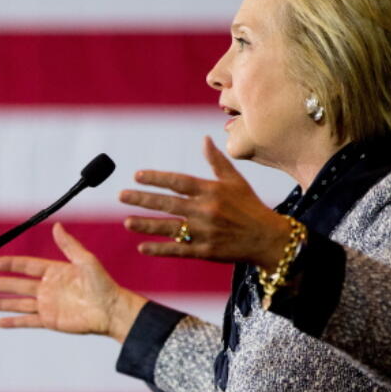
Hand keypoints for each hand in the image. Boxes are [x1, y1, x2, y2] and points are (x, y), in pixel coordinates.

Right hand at [0, 222, 146, 342]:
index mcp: (55, 271)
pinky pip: (27, 321)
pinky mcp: (50, 321)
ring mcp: (47, 305)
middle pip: (17, 285)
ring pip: (18, 303)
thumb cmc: (103, 284)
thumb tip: (57, 226)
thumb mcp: (86, 261)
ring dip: (0, 303)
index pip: (26, 267)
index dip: (10, 265)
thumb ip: (69, 246)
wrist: (111, 311)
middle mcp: (48, 288)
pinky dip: (13, 322)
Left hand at [119, 136, 291, 269]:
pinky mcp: (206, 252)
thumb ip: (216, 161)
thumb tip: (204, 139)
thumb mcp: (236, 181)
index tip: (137, 176)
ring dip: (146, 225)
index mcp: (212, 191)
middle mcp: (207, 210)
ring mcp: (205, 232)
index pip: (178, 181)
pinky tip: (141, 247)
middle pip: (168, 203)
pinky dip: (159, 249)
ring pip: (169, 227)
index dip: (157, 178)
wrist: (268, 239)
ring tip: (126, 221)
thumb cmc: (251, 207)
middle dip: (142, 199)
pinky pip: (178, 250)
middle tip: (122, 195)